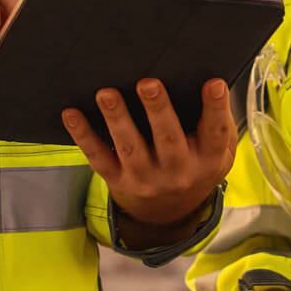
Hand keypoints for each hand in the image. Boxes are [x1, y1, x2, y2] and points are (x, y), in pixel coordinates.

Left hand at [62, 77, 236, 229]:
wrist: (169, 211)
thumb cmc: (196, 163)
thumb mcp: (219, 150)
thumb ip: (217, 120)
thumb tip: (212, 79)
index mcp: (208, 159)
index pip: (215, 132)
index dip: (216, 108)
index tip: (214, 83)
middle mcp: (178, 171)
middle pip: (168, 140)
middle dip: (157, 110)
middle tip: (148, 82)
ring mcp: (145, 178)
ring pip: (130, 147)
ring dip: (117, 119)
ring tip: (107, 93)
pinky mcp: (118, 179)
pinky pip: (98, 157)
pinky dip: (83, 136)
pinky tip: (71, 113)